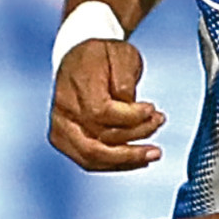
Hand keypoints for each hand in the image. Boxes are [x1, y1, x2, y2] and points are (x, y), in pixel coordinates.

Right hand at [50, 36, 166, 171]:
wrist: (80, 57)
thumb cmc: (101, 56)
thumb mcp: (121, 55)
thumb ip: (125, 81)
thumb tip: (129, 106)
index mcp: (76, 86)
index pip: (102, 113)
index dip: (131, 117)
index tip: (151, 109)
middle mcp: (64, 110)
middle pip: (96, 143)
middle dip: (132, 148)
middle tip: (157, 144)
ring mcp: (61, 127)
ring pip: (92, 158)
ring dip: (126, 161)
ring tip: (150, 154)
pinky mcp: (63, 138)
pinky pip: (88, 160)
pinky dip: (114, 164)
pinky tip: (134, 160)